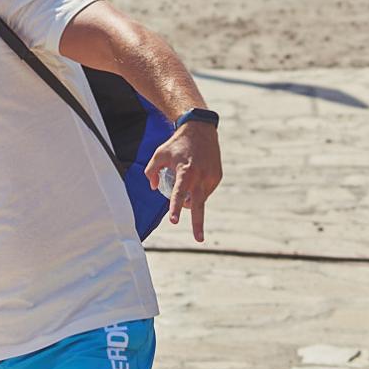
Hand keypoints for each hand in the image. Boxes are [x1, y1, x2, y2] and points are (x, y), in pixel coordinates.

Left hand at [145, 119, 222, 242]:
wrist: (200, 129)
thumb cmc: (177, 143)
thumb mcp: (159, 154)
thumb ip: (151, 172)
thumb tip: (153, 188)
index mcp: (185, 171)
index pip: (179, 194)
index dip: (176, 207)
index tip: (174, 220)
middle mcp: (200, 175)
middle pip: (199, 205)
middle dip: (198, 224)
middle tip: (198, 239)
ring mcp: (211, 176)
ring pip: (200, 198)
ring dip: (192, 200)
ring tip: (186, 182)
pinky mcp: (217, 176)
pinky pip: (206, 191)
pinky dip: (198, 191)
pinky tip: (195, 178)